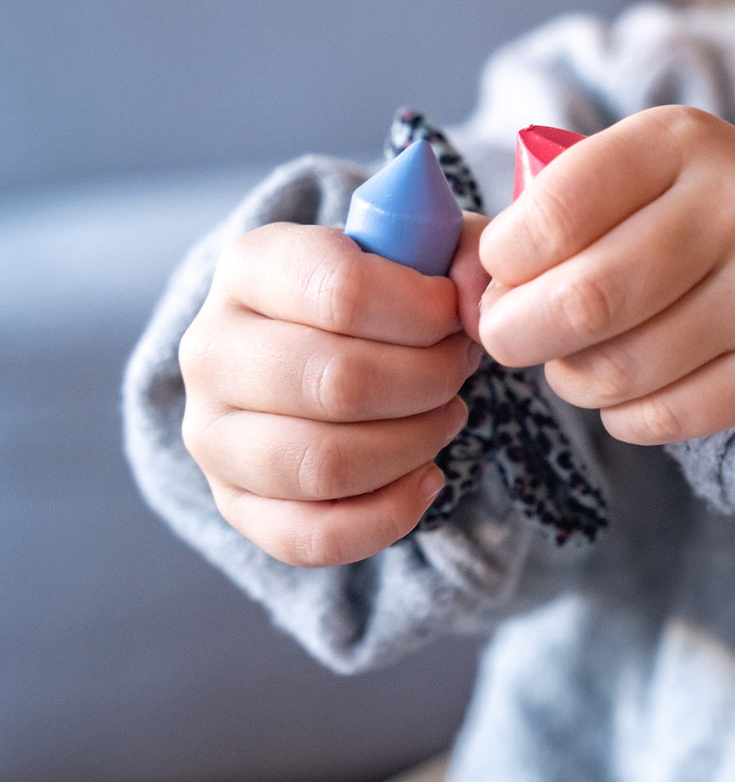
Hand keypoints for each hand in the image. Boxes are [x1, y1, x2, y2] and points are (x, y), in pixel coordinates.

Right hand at [180, 215, 487, 565]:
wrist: (324, 337)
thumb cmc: (382, 287)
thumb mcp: (425, 245)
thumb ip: (465, 251)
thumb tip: (475, 301)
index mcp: (249, 265)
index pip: (342, 290)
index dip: (424, 311)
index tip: (455, 315)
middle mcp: (211, 349)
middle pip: (338, 383)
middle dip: (429, 380)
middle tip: (459, 365)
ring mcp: (212, 435)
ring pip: (324, 464)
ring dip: (413, 443)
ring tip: (446, 414)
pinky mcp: (232, 504)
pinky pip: (312, 537)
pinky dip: (388, 515)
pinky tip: (426, 477)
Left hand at [478, 107, 734, 444]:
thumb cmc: (693, 216)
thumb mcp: (632, 178)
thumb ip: (538, 213)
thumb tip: (450, 273)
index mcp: (680, 141)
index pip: (556, 209)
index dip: (503, 259)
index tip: (498, 275)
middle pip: (584, 299)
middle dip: (516, 332)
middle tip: (504, 336)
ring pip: (617, 368)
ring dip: (569, 376)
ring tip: (571, 358)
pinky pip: (661, 416)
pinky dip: (620, 413)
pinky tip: (626, 385)